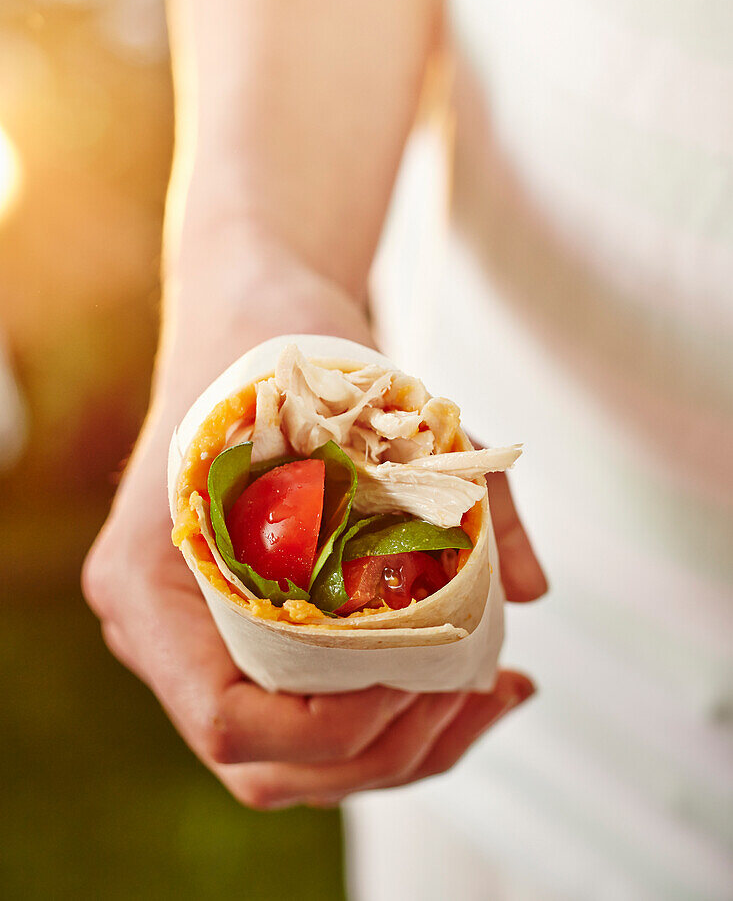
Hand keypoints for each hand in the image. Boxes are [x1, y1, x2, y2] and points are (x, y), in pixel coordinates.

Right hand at [83, 256, 546, 808]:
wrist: (251, 311)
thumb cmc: (286, 340)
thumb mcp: (368, 395)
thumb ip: (458, 488)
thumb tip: (529, 589)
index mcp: (149, 581)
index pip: (228, 718)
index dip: (336, 729)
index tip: (427, 672)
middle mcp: (162, 630)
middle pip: (269, 762)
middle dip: (388, 747)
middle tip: (482, 685)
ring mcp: (200, 637)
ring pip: (294, 757)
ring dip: (401, 746)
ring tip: (495, 686)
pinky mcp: (245, 632)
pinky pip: (307, 713)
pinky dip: (390, 715)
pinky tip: (475, 676)